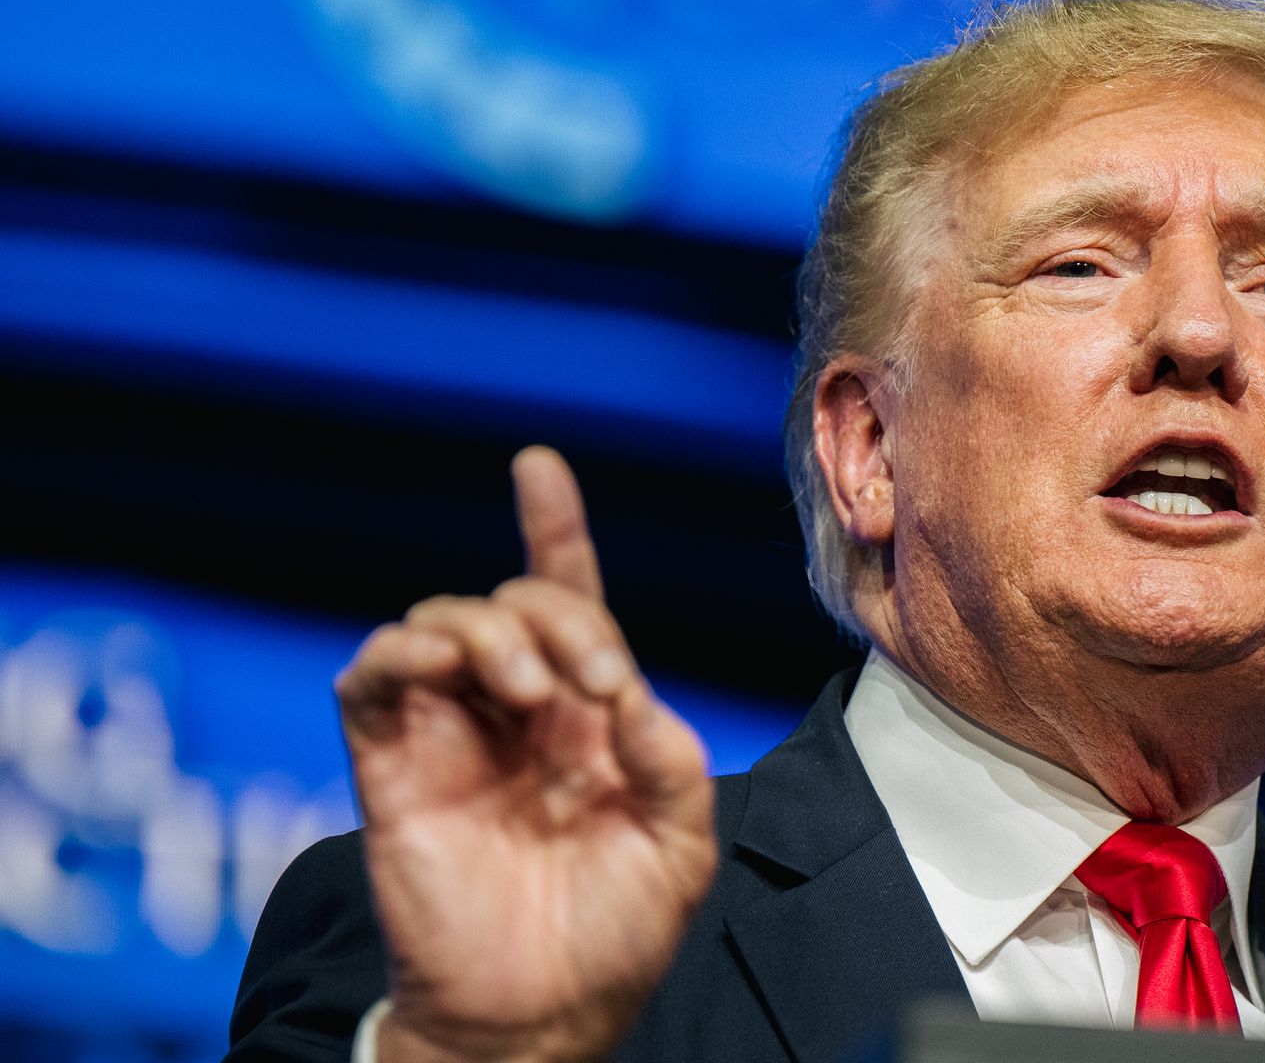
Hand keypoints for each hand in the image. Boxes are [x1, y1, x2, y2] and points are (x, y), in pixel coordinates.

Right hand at [336, 446, 716, 1062]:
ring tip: (530, 692)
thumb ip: (669, 760)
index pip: (567, 603)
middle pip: (517, 602)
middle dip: (560, 614)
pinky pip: (373, 677)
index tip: (538, 468)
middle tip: (595, 684)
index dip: (555, 532)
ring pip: (443, 621)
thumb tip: (630, 694)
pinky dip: (405, 651)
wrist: (541, 1016)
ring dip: (494, 630)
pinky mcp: (392, 766)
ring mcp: (450, 734)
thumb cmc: (615, 935)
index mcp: (586, 718)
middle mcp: (516, 713)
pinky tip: (449, 669)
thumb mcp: (680, 844)